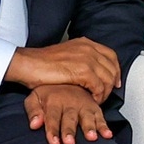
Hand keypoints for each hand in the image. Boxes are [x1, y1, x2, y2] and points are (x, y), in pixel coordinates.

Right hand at [6, 38, 120, 101]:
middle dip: (112, 83)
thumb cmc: (42, 63)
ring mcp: (87, 59)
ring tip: (97, 99)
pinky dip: (98, 96)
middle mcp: (89, 48)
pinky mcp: (83, 71)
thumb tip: (92, 72)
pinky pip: (100, 86)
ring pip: (108, 78)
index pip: (111, 55)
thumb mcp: (67, 55)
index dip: (115, 70)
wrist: (28, 64)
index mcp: (85, 43)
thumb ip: (81, 59)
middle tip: (106, 94)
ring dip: (105, 92)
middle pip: (112, 67)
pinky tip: (92, 100)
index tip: (115, 81)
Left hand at [25, 84, 110, 143]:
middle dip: (70, 130)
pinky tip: (107, 134)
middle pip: (70, 118)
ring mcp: (83, 105)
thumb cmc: (49, 93)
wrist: (67, 78)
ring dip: (90, 127)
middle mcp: (70, 102)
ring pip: (87, 117)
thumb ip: (33, 110)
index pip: (52, 117)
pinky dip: (104, 126)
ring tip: (91, 137)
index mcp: (54, 100)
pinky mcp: (94, 107)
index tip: (54, 142)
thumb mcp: (35, 97)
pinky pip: (100, 116)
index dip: (53, 130)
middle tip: (70, 142)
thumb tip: (34, 124)